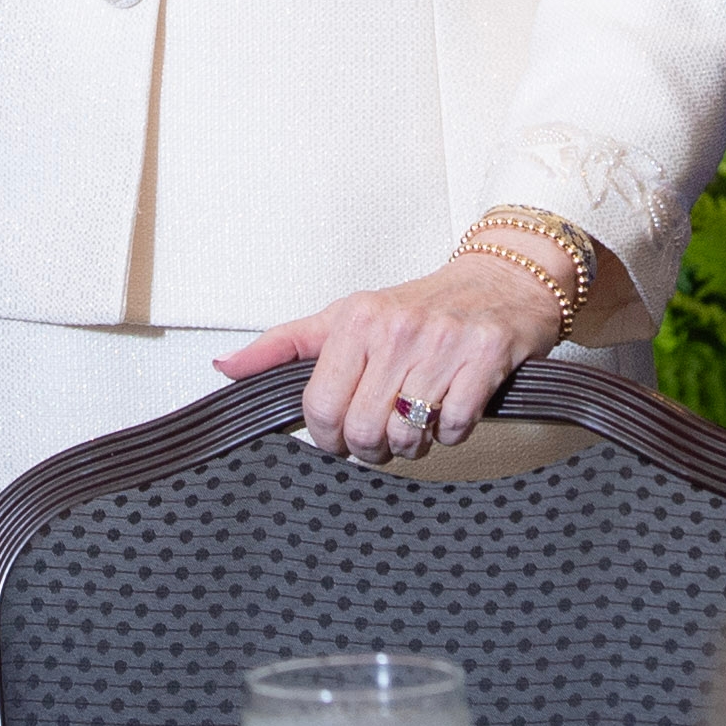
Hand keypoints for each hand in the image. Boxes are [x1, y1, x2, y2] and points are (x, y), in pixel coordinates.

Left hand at [219, 256, 566, 465]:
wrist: (500, 279)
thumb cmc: (419, 305)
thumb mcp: (345, 316)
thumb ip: (283, 346)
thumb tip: (224, 368)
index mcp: (354, 319)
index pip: (320, 408)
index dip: (330, 437)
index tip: (343, 434)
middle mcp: (396, 328)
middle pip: (363, 431)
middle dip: (373, 447)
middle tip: (385, 432)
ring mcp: (441, 343)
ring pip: (408, 436)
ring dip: (414, 443)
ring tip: (419, 418)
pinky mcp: (485, 357)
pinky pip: (454, 428)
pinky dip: (453, 431)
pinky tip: (452, 405)